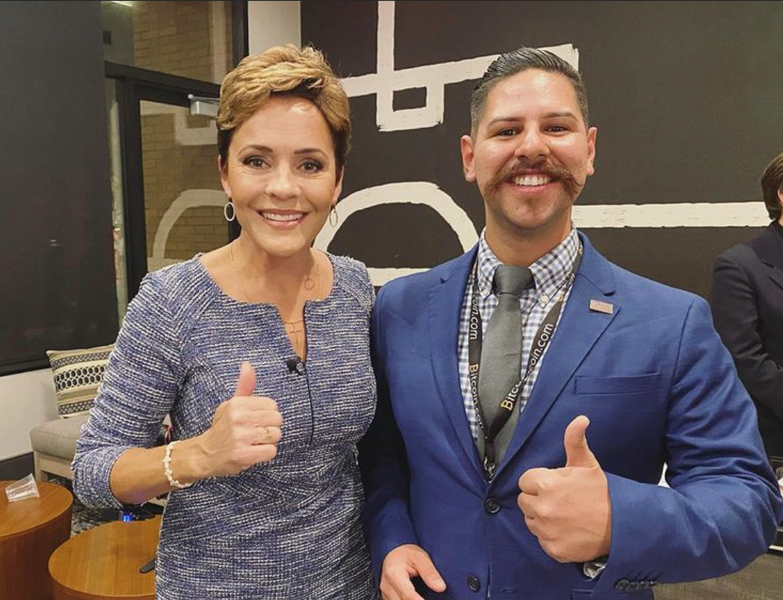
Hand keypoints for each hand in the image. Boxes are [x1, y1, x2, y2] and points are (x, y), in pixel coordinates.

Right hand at [196, 362, 282, 476]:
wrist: (205, 454)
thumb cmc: (223, 428)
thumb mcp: (231, 404)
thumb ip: (244, 386)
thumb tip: (247, 364)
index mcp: (237, 404)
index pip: (272, 405)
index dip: (268, 414)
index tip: (255, 420)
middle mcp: (238, 418)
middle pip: (277, 419)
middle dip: (270, 427)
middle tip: (256, 433)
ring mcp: (240, 437)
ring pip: (275, 435)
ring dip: (268, 441)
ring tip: (253, 442)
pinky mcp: (243, 455)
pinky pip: (271, 451)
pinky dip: (265, 453)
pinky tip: (253, 452)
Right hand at [380, 544, 445, 599]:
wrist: (393, 553)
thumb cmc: (407, 553)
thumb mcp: (421, 557)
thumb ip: (430, 572)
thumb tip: (440, 587)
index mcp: (394, 574)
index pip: (408, 596)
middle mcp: (387, 587)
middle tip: (432, 597)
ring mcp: (385, 594)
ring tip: (425, 595)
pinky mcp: (387, 598)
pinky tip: (418, 597)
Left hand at [517, 415, 610, 562]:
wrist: (622, 526)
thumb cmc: (601, 493)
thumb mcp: (587, 463)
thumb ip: (575, 440)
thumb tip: (580, 419)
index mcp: (546, 484)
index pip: (525, 481)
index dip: (539, 482)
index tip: (554, 485)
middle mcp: (542, 508)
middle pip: (524, 501)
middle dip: (538, 499)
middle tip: (560, 500)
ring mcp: (546, 530)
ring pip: (531, 521)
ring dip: (542, 518)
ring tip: (564, 515)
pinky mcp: (552, 549)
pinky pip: (542, 540)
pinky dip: (551, 537)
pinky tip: (567, 530)